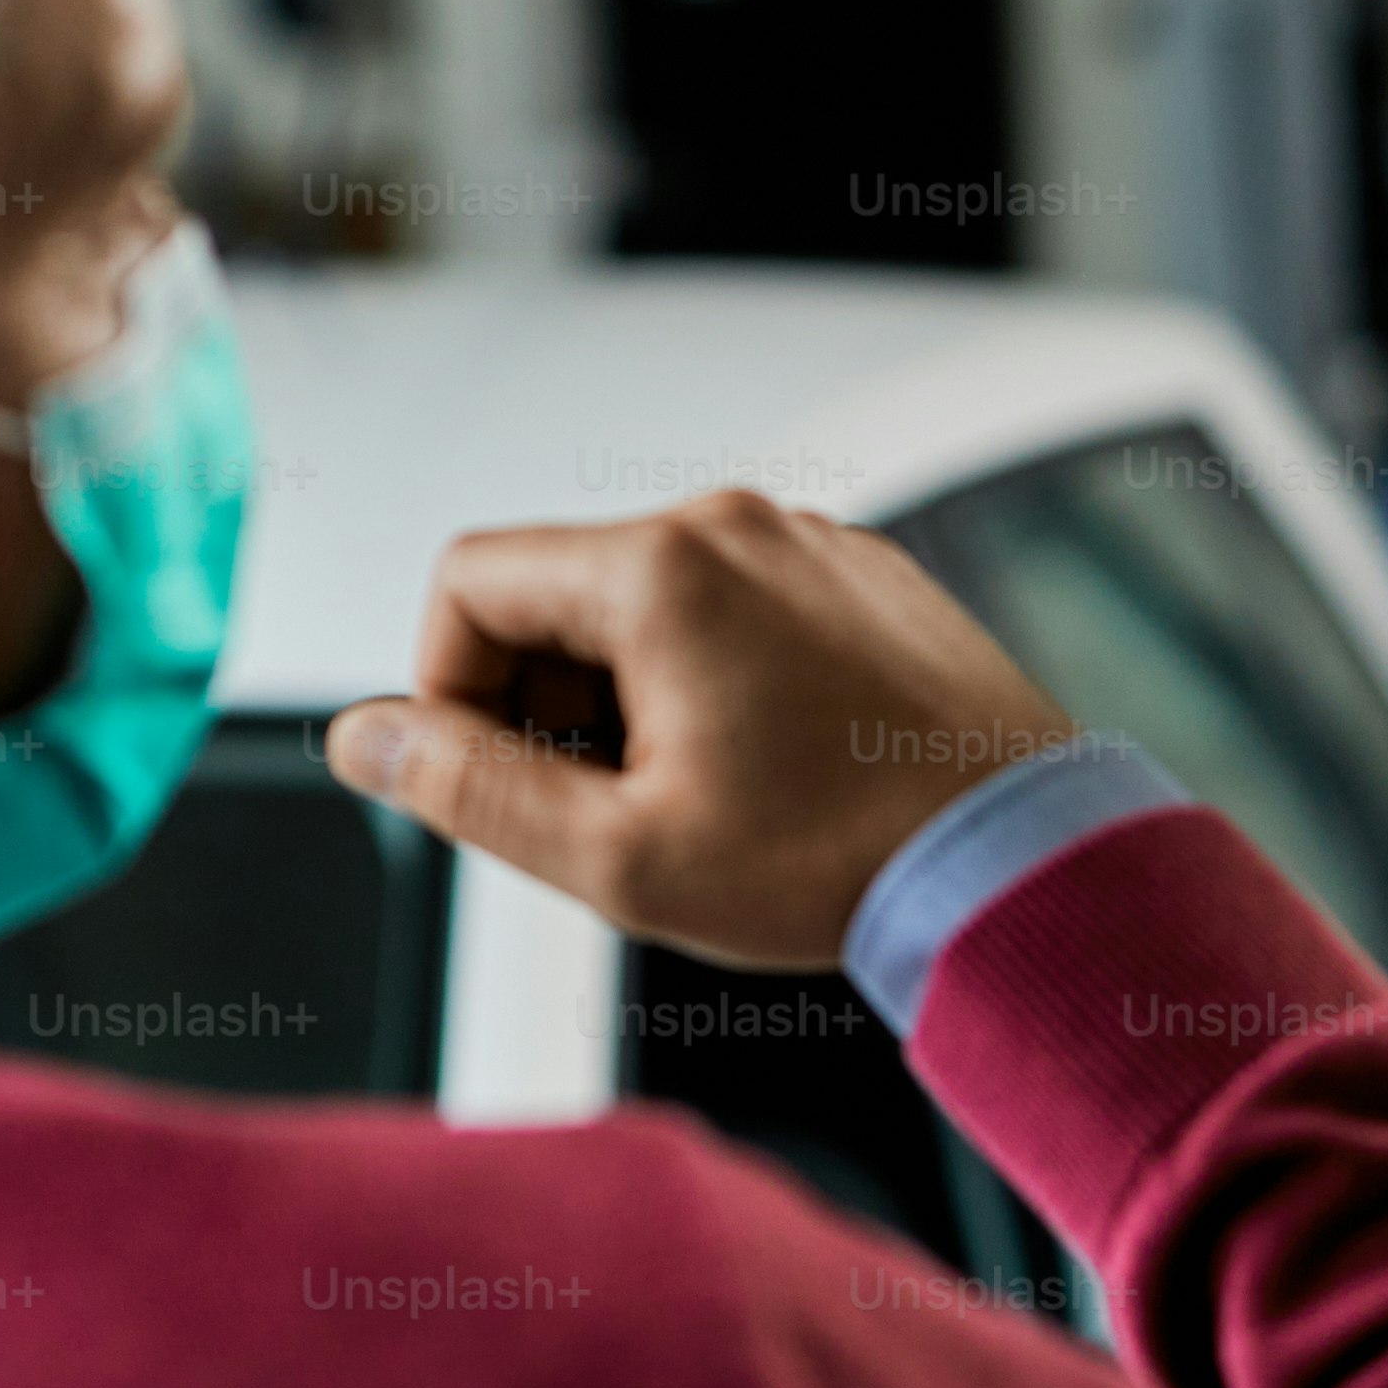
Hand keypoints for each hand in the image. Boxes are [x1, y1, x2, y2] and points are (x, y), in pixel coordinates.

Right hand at [320, 490, 1091, 970]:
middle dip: (547, 706)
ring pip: (652, 606)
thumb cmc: (838, 863)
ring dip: (631, 704)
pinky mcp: (868, 581)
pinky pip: (743, 613)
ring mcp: (812, 543)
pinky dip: (717, 687)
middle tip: (603, 818)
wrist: (1021, 862)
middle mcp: (736, 523)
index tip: (496, 784)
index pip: (470, 582)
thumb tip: (365, 737)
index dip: (447, 691)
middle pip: (559, 591)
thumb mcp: (618, 855)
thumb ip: (469, 788)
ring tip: (697, 808)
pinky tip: (769, 779)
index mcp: (661, 567)